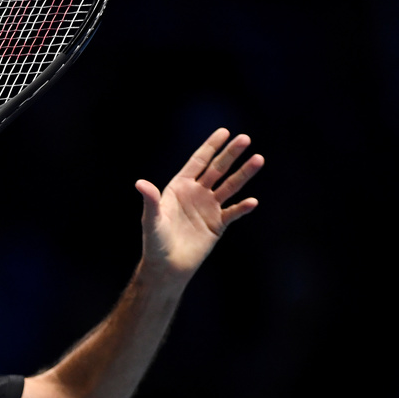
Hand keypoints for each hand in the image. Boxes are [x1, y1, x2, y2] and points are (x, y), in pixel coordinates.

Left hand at [136, 128, 263, 278]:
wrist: (167, 266)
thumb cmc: (155, 242)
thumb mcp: (151, 220)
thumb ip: (150, 201)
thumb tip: (140, 183)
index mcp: (179, 187)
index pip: (198, 162)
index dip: (210, 147)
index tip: (224, 131)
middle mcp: (196, 194)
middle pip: (217, 169)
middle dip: (230, 154)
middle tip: (245, 139)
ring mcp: (209, 208)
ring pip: (230, 186)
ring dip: (243, 174)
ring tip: (258, 159)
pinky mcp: (218, 224)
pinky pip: (233, 212)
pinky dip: (242, 207)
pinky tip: (251, 201)